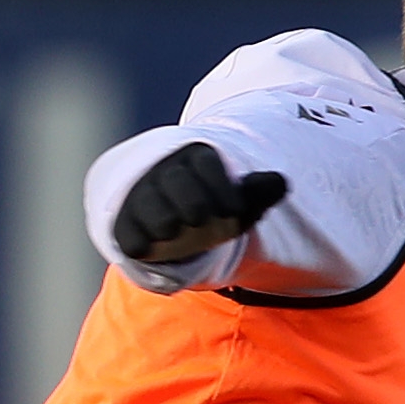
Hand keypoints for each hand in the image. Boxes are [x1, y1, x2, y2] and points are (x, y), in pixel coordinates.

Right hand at [110, 141, 291, 262]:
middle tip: (200, 220)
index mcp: (193, 157)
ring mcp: (140, 196)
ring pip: (153, 209)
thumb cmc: (209, 208)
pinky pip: (133, 238)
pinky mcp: (121, 224)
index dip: (224, 193)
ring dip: (168, 223)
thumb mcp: (238, 201)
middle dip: (196, 206)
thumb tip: (282, 182)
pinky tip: (152, 246)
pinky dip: (142, 244)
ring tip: (174, 230)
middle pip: (180, 185)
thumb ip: (259, 193)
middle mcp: (163, 171)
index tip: (232, 212)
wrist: (167, 222)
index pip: (208, 165)